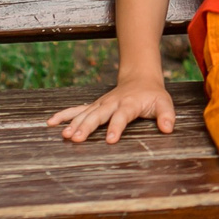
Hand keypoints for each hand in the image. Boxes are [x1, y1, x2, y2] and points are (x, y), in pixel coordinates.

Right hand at [51, 71, 175, 144]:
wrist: (140, 79)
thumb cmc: (153, 95)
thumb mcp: (164, 104)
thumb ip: (167, 116)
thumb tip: (168, 128)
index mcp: (129, 104)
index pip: (122, 116)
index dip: (116, 127)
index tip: (110, 139)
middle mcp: (112, 103)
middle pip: (98, 115)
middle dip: (87, 127)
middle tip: (77, 139)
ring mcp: (101, 104)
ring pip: (85, 113)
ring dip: (74, 123)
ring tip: (65, 135)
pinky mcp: (94, 106)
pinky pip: (77, 110)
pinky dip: (64, 115)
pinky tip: (50, 123)